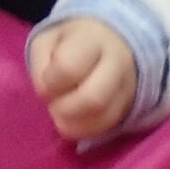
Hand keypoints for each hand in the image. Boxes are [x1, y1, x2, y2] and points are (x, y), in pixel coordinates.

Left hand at [30, 18, 137, 142]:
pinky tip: (75, 119)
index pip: (68, 68)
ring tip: (63, 112)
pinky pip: (107, 126)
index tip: (46, 80)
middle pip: (93, 98)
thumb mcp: (48, 40)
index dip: (50, 82)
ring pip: (103, 117)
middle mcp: (117, 62)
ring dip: (73, 123)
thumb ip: (40, 63)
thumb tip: (46, 92)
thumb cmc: (72, 43)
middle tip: (54, 104)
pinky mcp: (129, 106)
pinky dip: (85, 129)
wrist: (114, 40)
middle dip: (64, 109)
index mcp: (92, 39)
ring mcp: (128, 86)